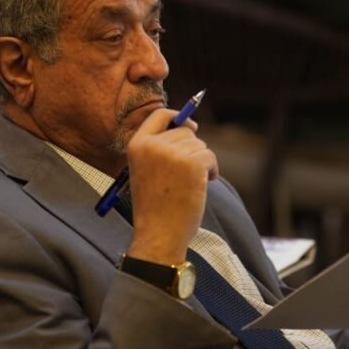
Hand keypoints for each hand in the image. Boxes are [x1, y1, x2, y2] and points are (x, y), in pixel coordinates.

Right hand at [126, 108, 217, 264]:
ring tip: (190, 184)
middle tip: (187, 173)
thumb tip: (188, 128)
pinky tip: (203, 185)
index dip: (178, 117)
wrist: (158, 234)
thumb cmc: (155, 207)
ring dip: (202, 162)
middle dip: (192, 150)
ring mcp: (172, 153)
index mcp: (137, 145)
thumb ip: (159, 149)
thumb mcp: (145, 171)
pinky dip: (212, 170)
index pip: (160, 115)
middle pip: (185, 132)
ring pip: (199, 145)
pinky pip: (210, 157)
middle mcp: (153, 145)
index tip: (190, 126)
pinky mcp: (192, 164)